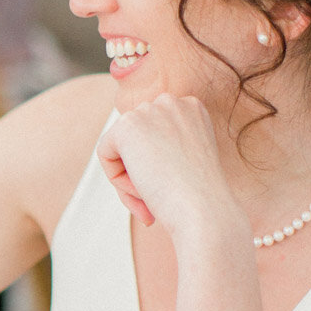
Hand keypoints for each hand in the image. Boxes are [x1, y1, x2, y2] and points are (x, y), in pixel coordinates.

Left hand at [97, 94, 241, 241]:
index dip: (156, 165)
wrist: (205, 208)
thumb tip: (136, 148)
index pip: (153, 133)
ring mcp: (150, 110)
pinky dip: (117, 179)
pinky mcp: (127, 125)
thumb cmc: (200, 196)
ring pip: (120, 147)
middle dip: (140, 171)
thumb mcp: (187, 160)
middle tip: (156, 200)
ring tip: (152, 197)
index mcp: (191, 107)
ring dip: (131, 178)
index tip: (170, 187)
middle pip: (135, 139)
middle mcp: (172, 102)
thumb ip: (163, 146)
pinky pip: (105, 153)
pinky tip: (142, 189)